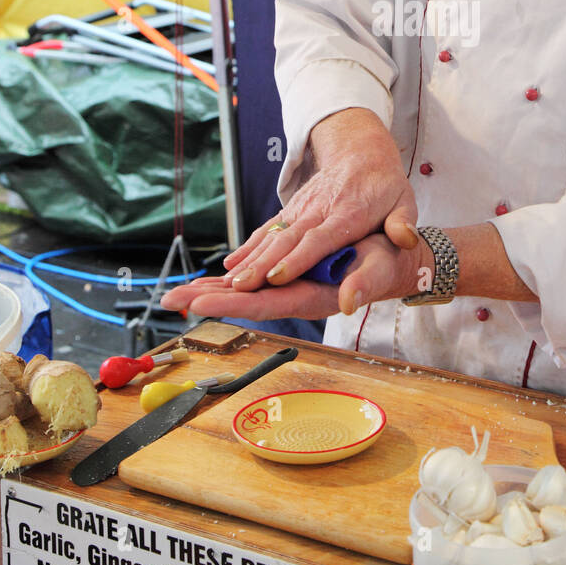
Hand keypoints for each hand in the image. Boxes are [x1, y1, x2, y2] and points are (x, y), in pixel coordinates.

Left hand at [160, 232, 434, 320]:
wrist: (394, 261)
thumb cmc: (389, 265)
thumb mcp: (380, 270)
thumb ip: (365, 284)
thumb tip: (351, 301)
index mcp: (313, 296)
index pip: (266, 303)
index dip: (234, 303)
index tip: (202, 301)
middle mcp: (295, 295)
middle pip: (245, 301)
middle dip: (208, 300)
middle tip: (170, 299)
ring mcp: (290, 287)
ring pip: (245, 292)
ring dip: (211, 292)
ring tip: (176, 293)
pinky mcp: (289, 277)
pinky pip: (253, 280)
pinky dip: (229, 280)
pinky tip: (207, 280)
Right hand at [219, 109, 418, 292]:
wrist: (360, 151)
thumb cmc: (384, 183)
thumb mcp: (403, 200)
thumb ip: (402, 222)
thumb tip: (407, 240)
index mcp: (348, 213)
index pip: (320, 239)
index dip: (298, 259)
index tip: (277, 278)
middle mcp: (319, 210)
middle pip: (288, 241)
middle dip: (262, 265)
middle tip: (239, 288)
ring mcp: (301, 209)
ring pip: (272, 237)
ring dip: (249, 259)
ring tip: (227, 283)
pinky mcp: (291, 210)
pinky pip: (267, 230)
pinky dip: (248, 246)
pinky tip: (230, 266)